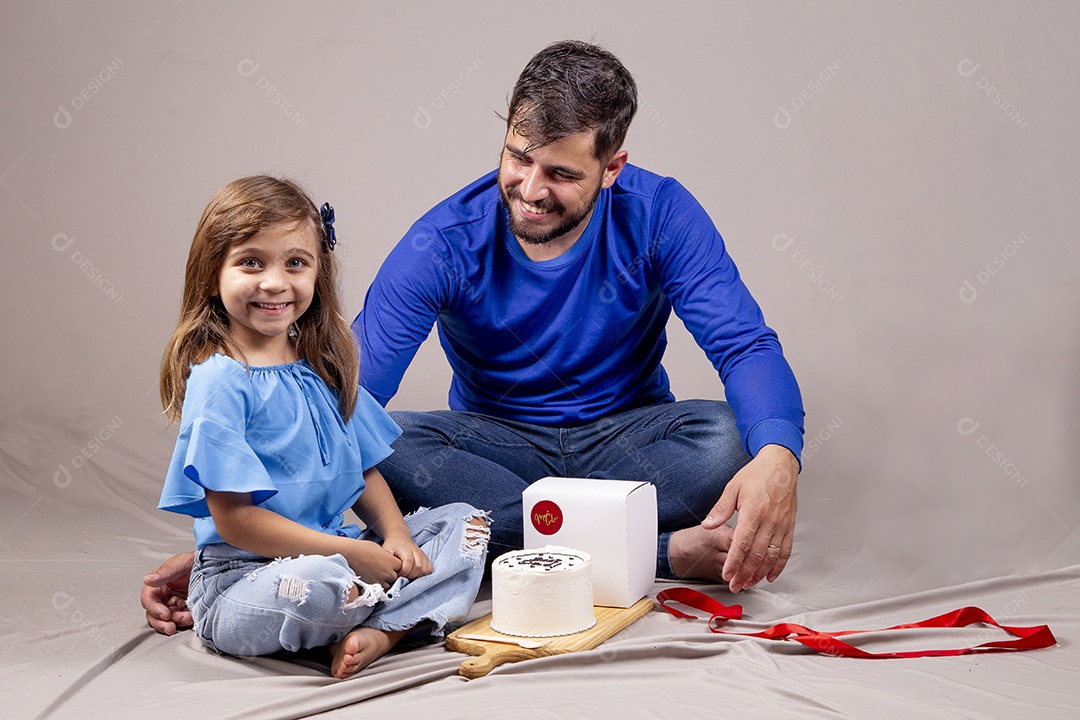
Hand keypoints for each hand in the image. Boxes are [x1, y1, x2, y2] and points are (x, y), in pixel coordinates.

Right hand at [142, 552, 194, 634]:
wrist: (215, 565)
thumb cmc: (197, 561)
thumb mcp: (182, 563)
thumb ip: (165, 572)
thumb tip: (148, 579)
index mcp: (158, 585)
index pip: (149, 599)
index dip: (154, 609)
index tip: (165, 614)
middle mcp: (164, 595)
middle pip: (154, 614)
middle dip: (162, 623)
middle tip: (171, 627)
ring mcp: (174, 603)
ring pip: (167, 620)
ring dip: (176, 622)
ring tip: (189, 618)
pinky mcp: (185, 609)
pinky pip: (181, 620)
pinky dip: (185, 622)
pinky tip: (193, 618)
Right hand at [341, 539, 402, 588]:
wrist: (349, 555)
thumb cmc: (362, 548)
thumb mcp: (379, 548)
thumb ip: (387, 554)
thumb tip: (391, 555)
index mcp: (391, 561)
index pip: (401, 567)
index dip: (396, 566)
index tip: (391, 565)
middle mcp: (388, 572)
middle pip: (396, 577)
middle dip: (392, 575)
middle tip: (385, 571)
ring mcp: (380, 580)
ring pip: (389, 585)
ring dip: (386, 582)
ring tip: (379, 577)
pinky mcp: (372, 586)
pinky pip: (380, 589)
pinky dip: (379, 587)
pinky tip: (374, 581)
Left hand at [381, 533, 431, 580]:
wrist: (399, 538)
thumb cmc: (391, 546)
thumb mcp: (385, 549)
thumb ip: (387, 557)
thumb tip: (391, 566)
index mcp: (405, 548)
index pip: (409, 561)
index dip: (403, 572)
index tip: (397, 575)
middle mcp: (416, 550)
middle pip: (418, 567)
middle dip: (410, 576)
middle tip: (402, 578)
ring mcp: (422, 554)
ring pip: (425, 569)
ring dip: (417, 577)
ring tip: (408, 578)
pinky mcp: (426, 558)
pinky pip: (429, 569)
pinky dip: (423, 575)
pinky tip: (415, 576)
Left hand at [702, 444, 798, 592]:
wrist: (780, 465)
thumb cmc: (757, 474)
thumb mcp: (733, 488)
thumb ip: (720, 509)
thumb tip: (708, 525)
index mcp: (753, 512)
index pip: (742, 544)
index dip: (734, 563)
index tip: (727, 574)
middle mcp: (770, 521)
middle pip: (756, 555)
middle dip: (744, 574)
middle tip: (735, 585)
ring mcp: (782, 525)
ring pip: (771, 557)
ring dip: (759, 573)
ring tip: (748, 583)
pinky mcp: (789, 526)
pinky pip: (785, 551)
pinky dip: (778, 566)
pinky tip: (770, 575)